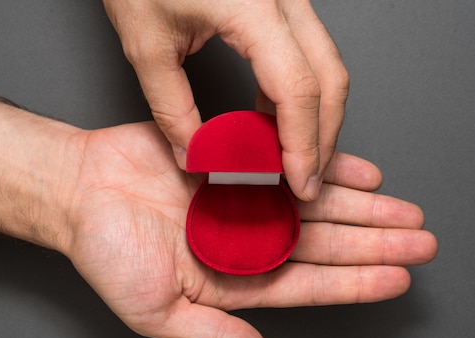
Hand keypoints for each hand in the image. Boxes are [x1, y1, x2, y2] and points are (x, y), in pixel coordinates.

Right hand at [66, 122, 436, 337]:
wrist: (79, 191)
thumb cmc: (107, 253)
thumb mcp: (155, 310)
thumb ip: (211, 332)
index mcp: (233, 278)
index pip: (308, 286)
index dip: (355, 284)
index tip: (398, 281)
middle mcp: (247, 238)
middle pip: (324, 245)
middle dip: (375, 245)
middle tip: (422, 242)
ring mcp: (244, 200)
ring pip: (316, 206)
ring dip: (362, 209)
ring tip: (404, 211)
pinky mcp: (235, 164)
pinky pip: (288, 164)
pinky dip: (322, 167)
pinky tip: (361, 174)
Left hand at [102, 0, 348, 200]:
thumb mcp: (145, 42)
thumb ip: (170, 107)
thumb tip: (194, 154)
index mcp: (250, 6)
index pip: (298, 88)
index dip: (304, 144)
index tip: (300, 182)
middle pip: (329, 79)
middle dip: (323, 137)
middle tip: (305, 179)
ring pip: (326, 66)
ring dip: (315, 117)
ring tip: (291, 158)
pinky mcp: (280, 4)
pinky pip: (305, 54)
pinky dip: (298, 94)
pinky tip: (274, 121)